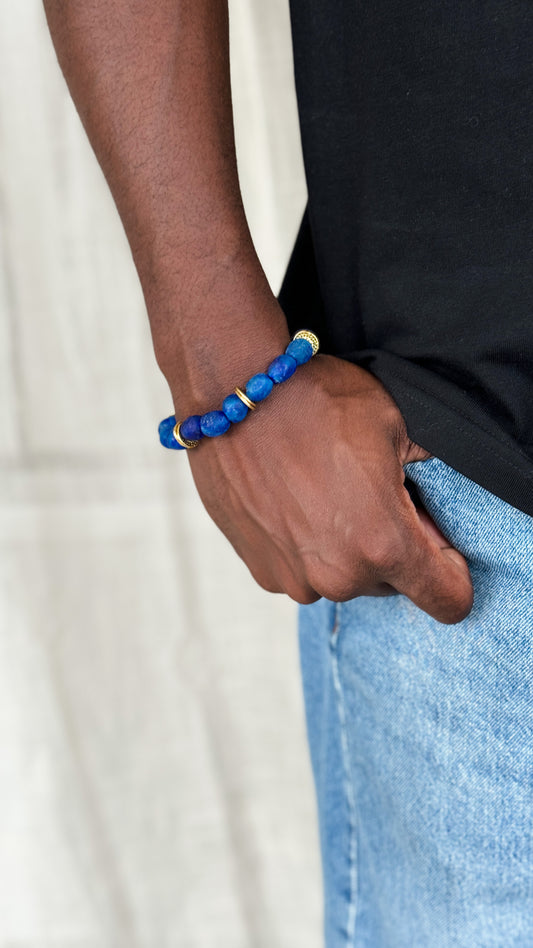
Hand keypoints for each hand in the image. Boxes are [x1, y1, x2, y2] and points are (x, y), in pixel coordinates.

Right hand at [185, 355, 473, 623]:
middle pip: (392, 584)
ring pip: (344, 577)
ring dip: (345, 547)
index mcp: (385, 545)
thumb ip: (427, 467)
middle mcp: (340, 576)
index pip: (448, 600)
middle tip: (370, 493)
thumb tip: (431, 487)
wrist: (233, 394)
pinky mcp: (261, 570)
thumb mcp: (394, 422)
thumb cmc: (315, 402)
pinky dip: (305, 545)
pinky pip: (302, 570)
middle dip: (392, 547)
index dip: (452, 570)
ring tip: (324, 492)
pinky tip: (292, 500)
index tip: (435, 538)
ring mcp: (295, 578)